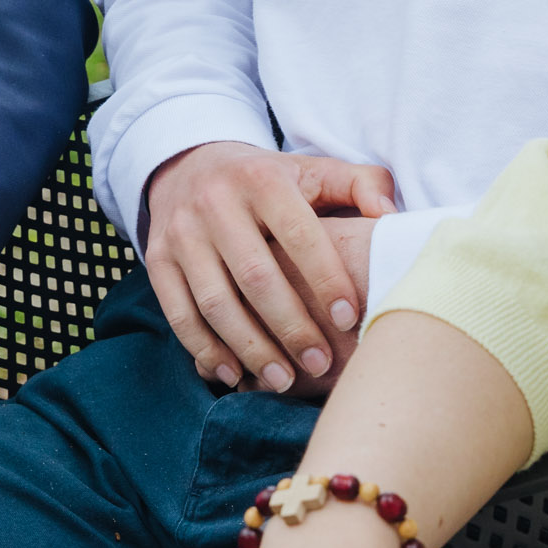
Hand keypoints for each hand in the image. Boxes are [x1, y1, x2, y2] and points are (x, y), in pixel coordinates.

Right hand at [143, 142, 396, 395]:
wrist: (188, 166)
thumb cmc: (270, 181)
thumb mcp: (313, 171)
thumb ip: (360, 185)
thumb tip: (390, 215)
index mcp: (262, 179)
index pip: (298, 233)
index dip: (325, 278)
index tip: (350, 319)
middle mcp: (215, 203)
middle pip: (255, 276)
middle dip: (290, 327)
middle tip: (321, 364)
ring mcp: (181, 233)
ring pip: (215, 301)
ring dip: (250, 348)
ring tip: (284, 380)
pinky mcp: (156, 258)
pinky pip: (179, 312)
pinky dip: (205, 349)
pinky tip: (234, 375)